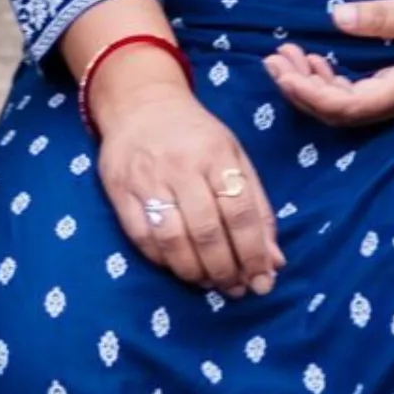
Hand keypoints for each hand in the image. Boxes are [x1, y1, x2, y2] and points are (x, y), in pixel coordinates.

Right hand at [91, 62, 278, 296]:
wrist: (140, 104)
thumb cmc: (196, 135)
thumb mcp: (234, 157)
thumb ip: (257, 208)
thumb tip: (274, 262)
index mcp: (216, 153)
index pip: (239, 211)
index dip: (253, 252)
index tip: (262, 281)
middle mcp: (181, 166)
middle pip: (207, 231)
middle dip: (225, 270)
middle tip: (236, 288)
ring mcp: (147, 179)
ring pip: (173, 240)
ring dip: (195, 272)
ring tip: (210, 283)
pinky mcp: (119, 191)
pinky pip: (143, 238)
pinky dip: (164, 262)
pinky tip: (180, 268)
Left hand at [269, 0, 393, 131]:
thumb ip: (386, 17)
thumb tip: (338, 18)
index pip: (350, 104)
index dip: (311, 94)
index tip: (284, 69)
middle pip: (341, 113)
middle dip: (301, 91)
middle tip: (274, 59)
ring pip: (347, 109)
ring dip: (312, 87)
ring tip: (287, 58)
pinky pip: (359, 99)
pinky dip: (331, 84)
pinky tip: (317, 63)